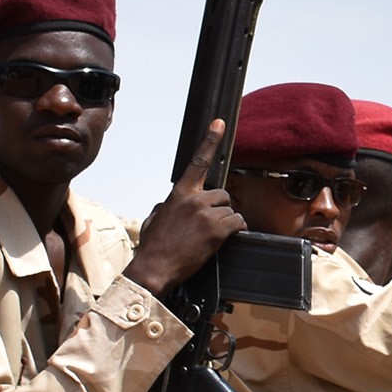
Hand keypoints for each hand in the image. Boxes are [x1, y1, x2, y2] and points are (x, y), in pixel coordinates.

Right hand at [127, 121, 247, 295]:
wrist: (154, 268)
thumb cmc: (154, 246)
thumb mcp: (156, 217)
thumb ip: (170, 205)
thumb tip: (174, 204)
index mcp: (179, 193)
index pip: (198, 162)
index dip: (210, 140)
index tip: (219, 123)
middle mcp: (194, 199)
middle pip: (223, 194)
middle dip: (220, 209)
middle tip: (208, 225)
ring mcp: (206, 213)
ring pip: (231, 211)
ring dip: (226, 223)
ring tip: (209, 237)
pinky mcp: (217, 230)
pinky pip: (237, 223)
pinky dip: (235, 231)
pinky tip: (224, 239)